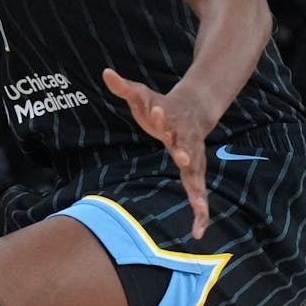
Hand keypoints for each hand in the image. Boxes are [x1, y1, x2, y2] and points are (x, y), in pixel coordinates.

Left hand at [103, 67, 210, 238]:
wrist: (193, 110)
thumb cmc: (160, 106)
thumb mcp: (141, 95)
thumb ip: (124, 87)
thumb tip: (106, 73)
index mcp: (171, 120)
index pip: (165, 117)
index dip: (161, 116)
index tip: (158, 113)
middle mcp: (186, 140)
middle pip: (187, 146)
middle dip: (185, 152)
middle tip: (184, 159)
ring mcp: (194, 157)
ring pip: (197, 176)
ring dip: (198, 191)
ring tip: (199, 207)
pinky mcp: (196, 173)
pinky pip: (199, 195)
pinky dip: (200, 213)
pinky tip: (198, 233)